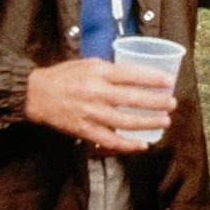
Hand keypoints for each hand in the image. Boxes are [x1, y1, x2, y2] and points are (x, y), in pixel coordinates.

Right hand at [25, 58, 175, 152]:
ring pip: (127, 121)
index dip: (153, 78)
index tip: (169, 81)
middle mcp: (97, 93)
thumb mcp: (88, 64)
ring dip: (149, 122)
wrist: (37, 95)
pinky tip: (142, 144)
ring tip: (164, 121)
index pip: (133, 75)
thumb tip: (135, 73)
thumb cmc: (64, 76)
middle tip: (172, 103)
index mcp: (99, 73)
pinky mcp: (86, 130)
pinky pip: (111, 140)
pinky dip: (128, 145)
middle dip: (157, 102)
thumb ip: (111, 69)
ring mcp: (92, 113)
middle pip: (134, 99)